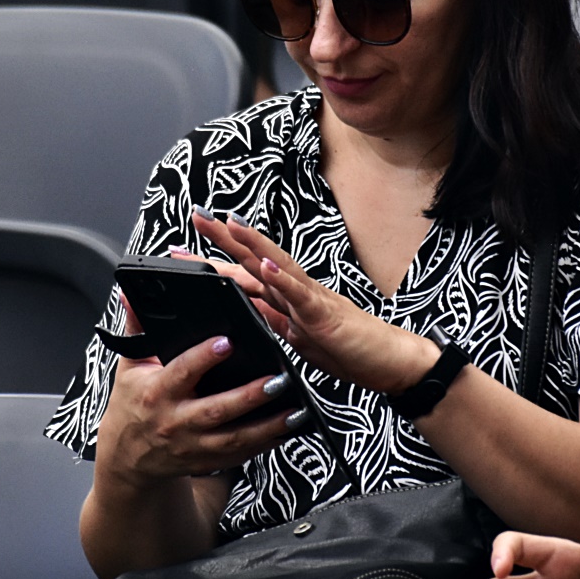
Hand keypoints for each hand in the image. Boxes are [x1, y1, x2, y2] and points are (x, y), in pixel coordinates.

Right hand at [95, 294, 297, 489]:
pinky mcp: (207, 461)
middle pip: (217, 410)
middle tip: (278, 379)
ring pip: (235, 438)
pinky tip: (287, 430)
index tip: (228, 342)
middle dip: (249, 395)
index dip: (204, 357)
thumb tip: (132, 295)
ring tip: (295, 410)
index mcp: (156, 393)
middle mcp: (176, 422)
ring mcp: (192, 445)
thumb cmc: (131, 405)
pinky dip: (265, 444)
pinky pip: (240, 454)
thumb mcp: (129, 366)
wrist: (127, 457)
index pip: (182, 372)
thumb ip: (137, 329)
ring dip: (268, 426)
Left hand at [192, 208, 435, 394]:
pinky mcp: (326, 316)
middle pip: (254, 259)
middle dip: (223, 238)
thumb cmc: (354, 351)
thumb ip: (275, 321)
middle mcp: (298, 292)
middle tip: (196, 215)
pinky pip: (301, 294)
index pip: (245, 275)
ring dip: (250, 243)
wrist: (394, 363)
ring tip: (227, 223)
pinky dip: (283, 279)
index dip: (215, 262)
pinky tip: (267, 264)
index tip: (185, 251)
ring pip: (275, 266)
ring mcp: (312, 300)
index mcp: (289, 300)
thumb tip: (247, 308)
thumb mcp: (300, 340)